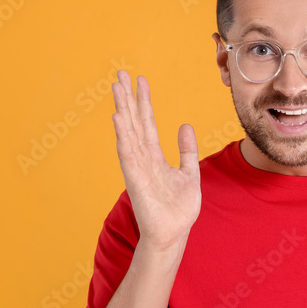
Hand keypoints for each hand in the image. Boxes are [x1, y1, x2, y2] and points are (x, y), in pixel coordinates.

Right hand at [112, 70, 200, 249]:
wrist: (174, 233)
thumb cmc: (179, 208)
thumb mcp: (189, 172)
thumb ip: (187, 149)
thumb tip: (185, 125)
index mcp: (154, 156)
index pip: (147, 122)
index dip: (144, 101)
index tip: (140, 80)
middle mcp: (142, 157)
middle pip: (133, 121)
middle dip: (127, 98)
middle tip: (120, 74)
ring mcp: (137, 167)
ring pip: (128, 132)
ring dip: (122, 109)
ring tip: (116, 88)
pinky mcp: (135, 178)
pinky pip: (127, 153)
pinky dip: (123, 135)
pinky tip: (118, 118)